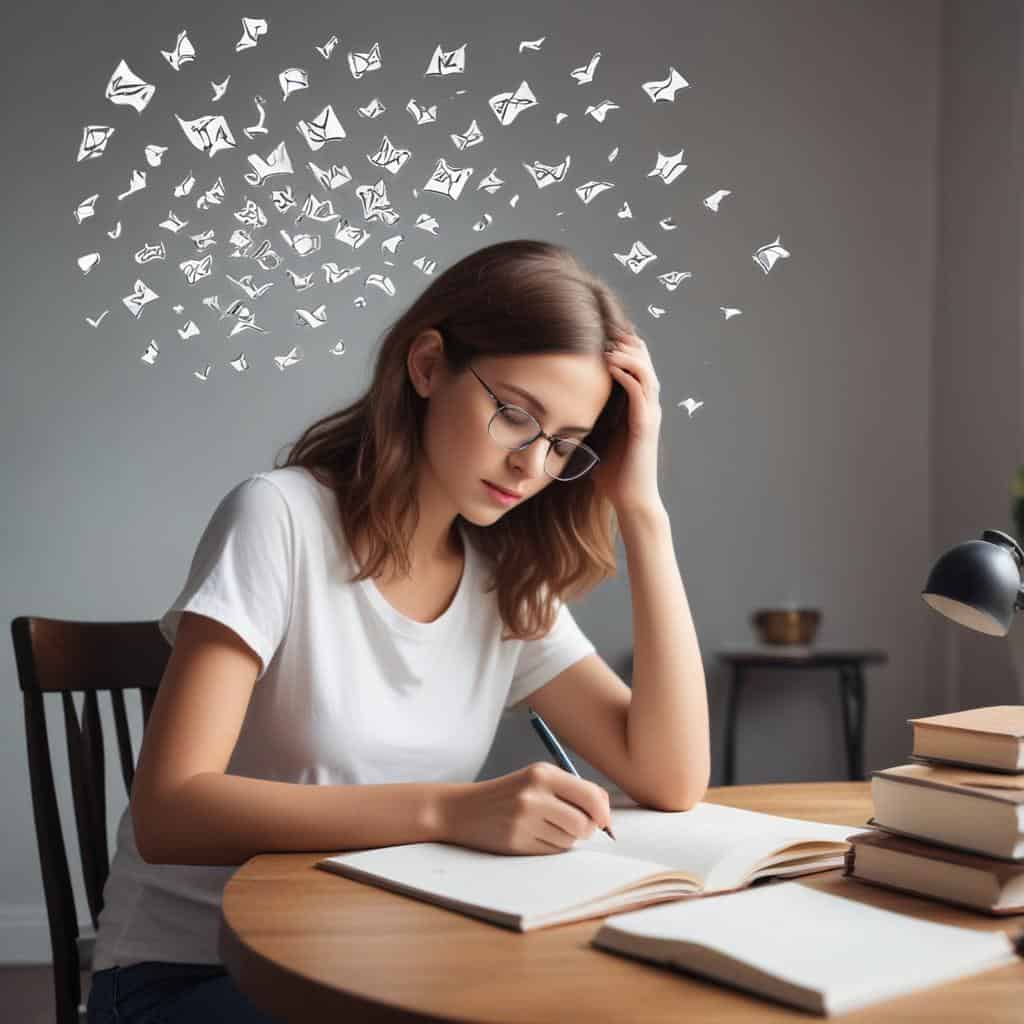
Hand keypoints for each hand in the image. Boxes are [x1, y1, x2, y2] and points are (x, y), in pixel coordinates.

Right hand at [441, 762, 611, 854]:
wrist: (464, 809)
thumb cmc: (509, 794)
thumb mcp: (537, 779)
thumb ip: (572, 790)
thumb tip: (606, 813)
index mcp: (542, 773)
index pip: (591, 796)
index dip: (603, 813)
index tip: (603, 820)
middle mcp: (534, 794)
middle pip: (584, 823)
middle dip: (586, 829)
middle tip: (574, 825)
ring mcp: (524, 820)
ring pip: (570, 840)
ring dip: (566, 838)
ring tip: (545, 826)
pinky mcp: (517, 842)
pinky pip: (552, 852)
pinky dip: (550, 847)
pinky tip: (533, 836)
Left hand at [591, 325, 663, 514]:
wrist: (631, 501)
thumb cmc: (613, 475)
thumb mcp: (597, 439)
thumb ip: (588, 423)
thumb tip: (559, 413)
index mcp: (638, 406)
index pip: (636, 364)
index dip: (623, 345)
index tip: (600, 331)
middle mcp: (648, 406)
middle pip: (645, 359)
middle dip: (626, 341)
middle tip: (605, 327)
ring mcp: (649, 414)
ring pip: (646, 370)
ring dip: (627, 353)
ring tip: (607, 343)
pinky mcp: (646, 426)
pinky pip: (640, 391)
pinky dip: (627, 373)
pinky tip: (610, 364)